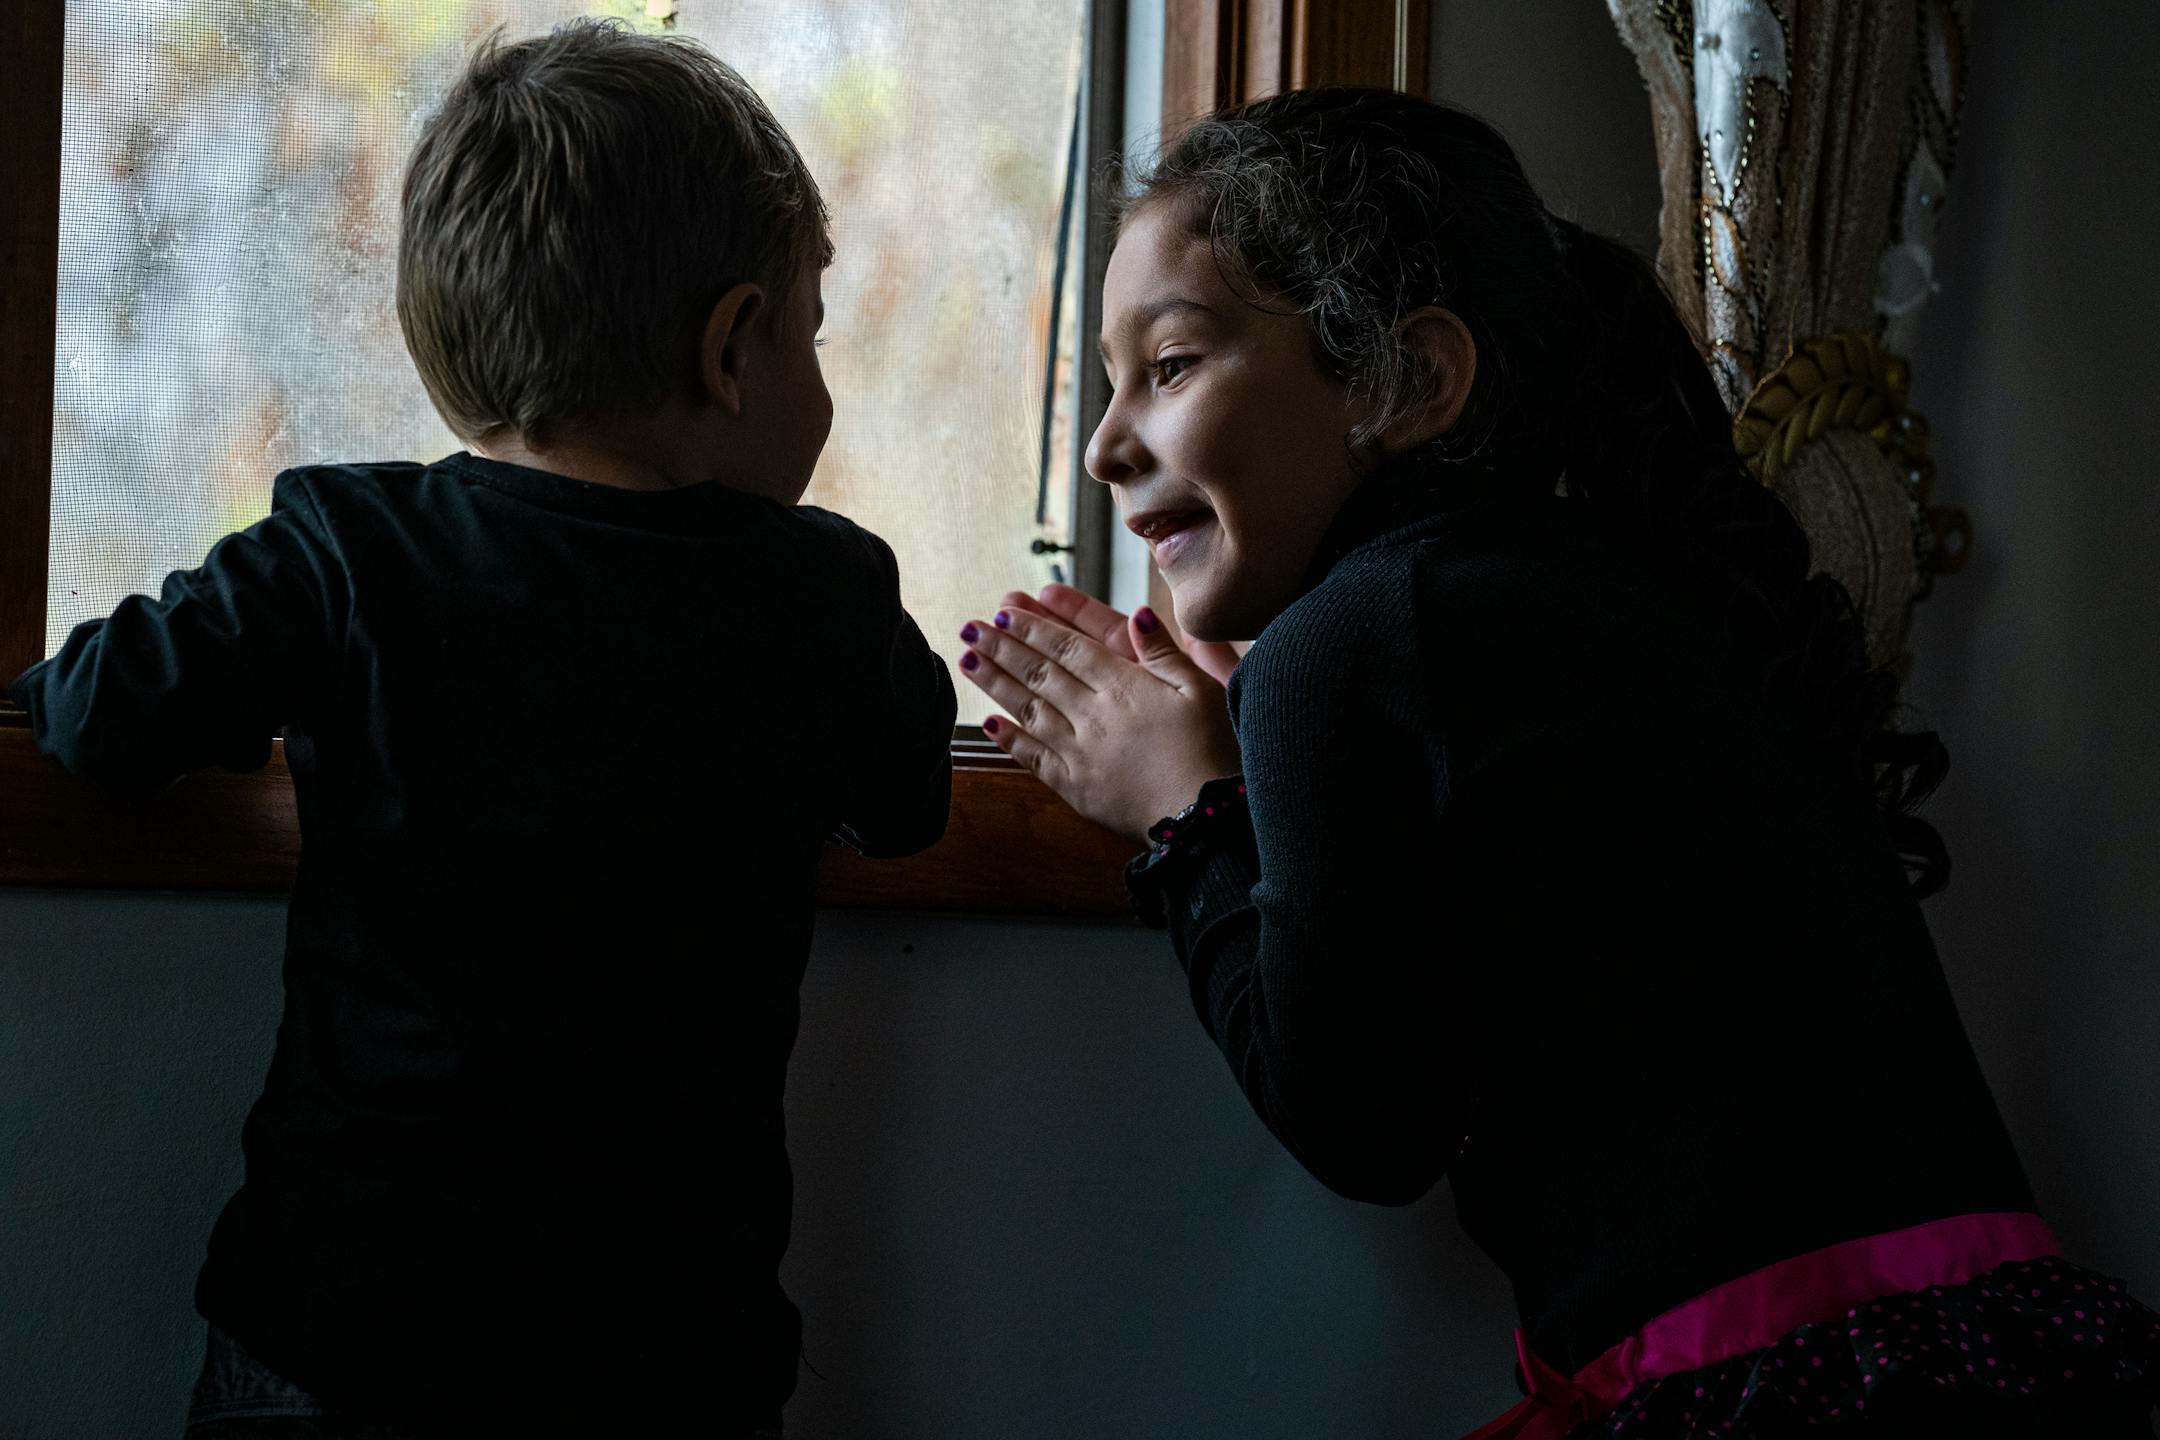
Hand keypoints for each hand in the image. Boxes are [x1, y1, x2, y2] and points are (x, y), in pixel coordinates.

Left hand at [957, 600, 1241, 844]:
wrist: (1203, 819)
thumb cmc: (1211, 752)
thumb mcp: (1201, 690)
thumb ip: (1165, 652)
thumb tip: (1138, 614)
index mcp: (1124, 687)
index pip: (1069, 648)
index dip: (1036, 627)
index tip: (1006, 610)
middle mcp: (1093, 716)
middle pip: (1040, 673)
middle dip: (1003, 646)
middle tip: (971, 627)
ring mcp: (1079, 753)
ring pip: (1029, 709)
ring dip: (995, 683)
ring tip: (967, 660)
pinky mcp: (1076, 787)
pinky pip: (1034, 757)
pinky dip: (1010, 738)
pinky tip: (989, 722)